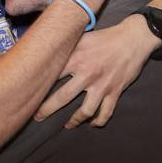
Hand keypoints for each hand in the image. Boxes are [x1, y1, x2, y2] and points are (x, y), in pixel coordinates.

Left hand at [36, 15, 156, 127]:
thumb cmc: (105, 37)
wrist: (133, 39)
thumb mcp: (82, 38)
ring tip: (67, 126)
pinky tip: (93, 124)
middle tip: (37, 117)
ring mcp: (102, 85)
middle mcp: (87, 74)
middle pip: (62, 97)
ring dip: (75, 121)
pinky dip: (99, 121)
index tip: (28, 94)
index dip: (38, 86)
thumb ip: (65, 47)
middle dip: (47, 109)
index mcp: (76, 59)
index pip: (51, 75)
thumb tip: (45, 50)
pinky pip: (106, 112)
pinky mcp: (115, 92)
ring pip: (85, 111)